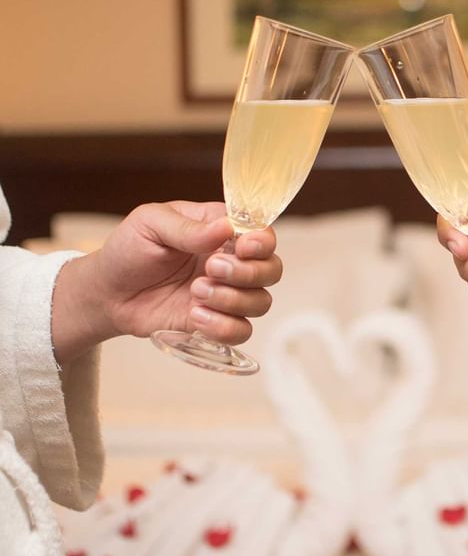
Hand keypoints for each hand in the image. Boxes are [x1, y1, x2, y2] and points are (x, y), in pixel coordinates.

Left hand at [52, 201, 281, 363]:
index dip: (262, 242)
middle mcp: (231, 261)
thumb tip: (226, 228)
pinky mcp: (215, 322)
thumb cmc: (128, 251)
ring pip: (261, 302)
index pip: (262, 233)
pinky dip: (223, 326)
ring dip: (233, 300)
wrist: (106, 293)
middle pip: (271, 269)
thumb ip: (188, 228)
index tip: (243, 247)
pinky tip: (195, 317)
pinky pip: (241, 331)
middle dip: (247, 273)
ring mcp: (226, 294)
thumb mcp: (150, 224)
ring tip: (195, 294)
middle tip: (210, 270)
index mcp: (220, 230)